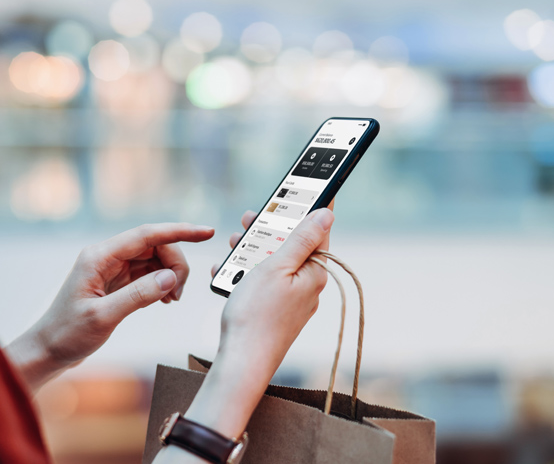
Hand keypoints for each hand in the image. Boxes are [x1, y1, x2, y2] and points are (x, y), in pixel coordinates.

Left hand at [6, 223, 214, 392]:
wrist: (48, 351)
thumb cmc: (67, 334)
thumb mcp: (103, 317)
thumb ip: (138, 295)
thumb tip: (171, 277)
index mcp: (99, 257)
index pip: (147, 234)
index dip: (179, 231)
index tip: (206, 232)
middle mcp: (106, 257)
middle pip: (155, 246)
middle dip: (175, 264)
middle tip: (178, 294)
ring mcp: (112, 268)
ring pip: (154, 259)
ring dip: (170, 275)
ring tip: (171, 300)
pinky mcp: (117, 281)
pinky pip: (148, 273)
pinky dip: (161, 283)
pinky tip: (163, 300)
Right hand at [181, 208, 334, 441]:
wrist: (242, 362)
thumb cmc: (257, 314)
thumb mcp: (277, 266)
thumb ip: (301, 238)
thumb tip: (326, 213)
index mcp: (314, 273)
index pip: (317, 232)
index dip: (305, 210)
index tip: (299, 191)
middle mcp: (308, 287)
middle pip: (291, 247)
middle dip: (269, 230)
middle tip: (249, 218)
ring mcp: (292, 302)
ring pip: (274, 265)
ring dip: (252, 252)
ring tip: (233, 243)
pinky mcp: (276, 313)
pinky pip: (264, 285)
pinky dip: (245, 275)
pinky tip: (227, 272)